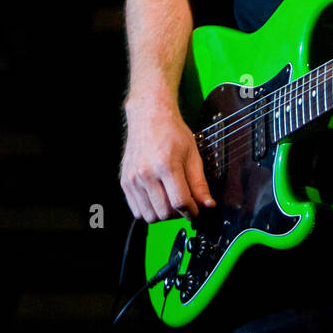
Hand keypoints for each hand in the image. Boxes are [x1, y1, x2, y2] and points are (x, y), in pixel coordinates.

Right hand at [120, 93, 215, 223]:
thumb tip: (208, 205)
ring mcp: (133, 179)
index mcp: (166, 165)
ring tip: (170, 201)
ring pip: (150, 216)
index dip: (192, 211)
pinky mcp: (125, 182)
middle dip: (179, 214)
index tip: (196, 210)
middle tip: (185, 204)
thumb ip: (199, 183)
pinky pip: (136, 211)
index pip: (180, 202)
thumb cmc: (172, 132)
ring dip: (163, 215)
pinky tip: (157, 199)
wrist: (149, 116)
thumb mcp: (193, 154)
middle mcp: (146, 173)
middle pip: (164, 212)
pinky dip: (149, 211)